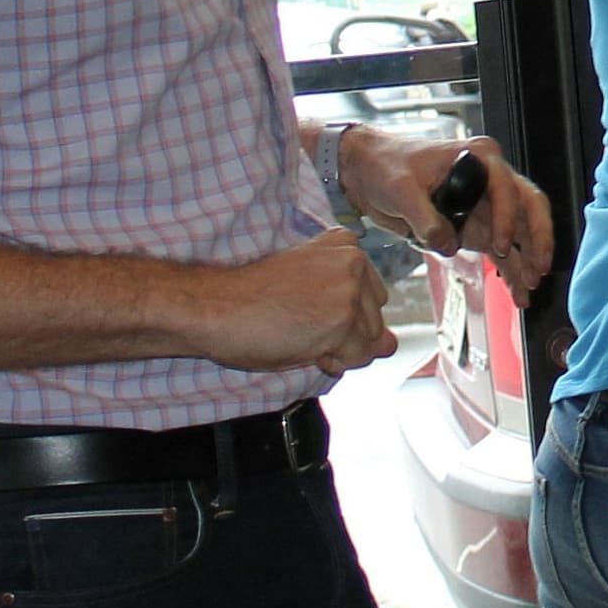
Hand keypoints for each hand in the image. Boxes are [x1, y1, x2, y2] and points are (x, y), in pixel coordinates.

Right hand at [199, 229, 396, 375]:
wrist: (216, 307)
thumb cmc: (252, 298)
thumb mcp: (309, 289)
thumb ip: (355, 311)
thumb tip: (391, 345)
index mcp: (346, 246)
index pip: (373, 299)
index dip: (342, 318)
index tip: (307, 310)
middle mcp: (355, 262)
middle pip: (376, 321)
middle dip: (345, 336)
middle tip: (301, 325)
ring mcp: (350, 290)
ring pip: (370, 343)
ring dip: (338, 350)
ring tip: (299, 333)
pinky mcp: (343, 319)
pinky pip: (356, 358)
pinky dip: (331, 362)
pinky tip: (302, 344)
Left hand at [349, 129, 555, 297]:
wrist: (368, 173)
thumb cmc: (386, 165)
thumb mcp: (400, 188)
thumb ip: (425, 218)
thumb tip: (448, 244)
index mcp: (478, 159)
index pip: (507, 188)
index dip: (508, 218)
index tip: (502, 246)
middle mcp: (489, 180)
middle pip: (529, 206)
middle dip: (537, 239)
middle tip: (537, 268)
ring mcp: (485, 206)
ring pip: (520, 232)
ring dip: (526, 260)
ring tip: (529, 289)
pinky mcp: (475, 227)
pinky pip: (501, 250)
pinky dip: (510, 270)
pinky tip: (517, 292)